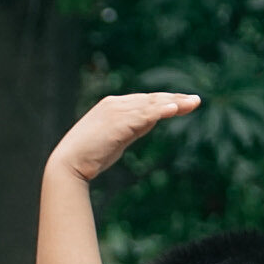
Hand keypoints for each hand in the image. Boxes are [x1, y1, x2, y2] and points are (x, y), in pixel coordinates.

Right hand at [47, 92, 199, 182]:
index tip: (182, 104)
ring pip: (150, 105)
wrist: (68, 165)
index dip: (164, 101)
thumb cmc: (89, 157)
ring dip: (173, 104)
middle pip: (151, 99)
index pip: (144, 100)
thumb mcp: (117, 139)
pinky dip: (160, 111)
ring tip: (192, 104)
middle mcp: (114, 104)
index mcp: (112, 106)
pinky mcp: (118, 122)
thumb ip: (133, 128)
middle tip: (195, 101)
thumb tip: (152, 121)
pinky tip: (175, 110)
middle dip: (174, 99)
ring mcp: (116, 111)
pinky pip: (144, 115)